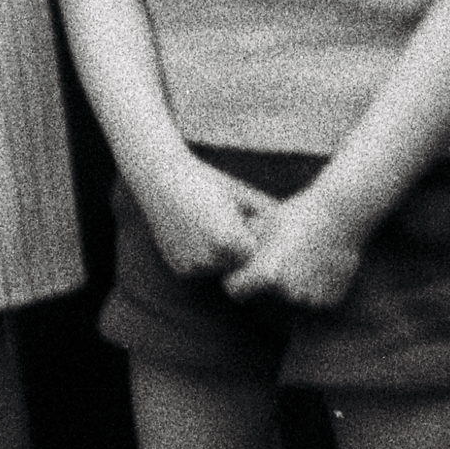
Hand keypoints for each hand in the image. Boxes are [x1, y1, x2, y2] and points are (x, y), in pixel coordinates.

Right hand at [135, 153, 272, 282]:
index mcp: (229, 240)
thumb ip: (265, 211)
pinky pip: (201, 270)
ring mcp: (193, 267)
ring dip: (221, 257)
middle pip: (239, 265)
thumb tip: (290, 221)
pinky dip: (202, 258)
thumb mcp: (239, 193)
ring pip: (219, 269)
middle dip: (238, 251)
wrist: (160, 178)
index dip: (254, 238)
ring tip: (213, 228)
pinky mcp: (180, 270)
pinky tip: (196, 234)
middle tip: (230, 226)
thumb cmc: (205, 180)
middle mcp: (211, 259)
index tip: (251, 224)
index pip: (256, 254)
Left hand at [223, 184, 367, 312]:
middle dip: (266, 286)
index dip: (235, 280)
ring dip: (291, 290)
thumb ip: (242, 243)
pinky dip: (314, 290)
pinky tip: (318, 267)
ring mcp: (311, 300)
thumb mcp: (264, 223)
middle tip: (279, 261)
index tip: (240, 272)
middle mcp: (287, 293)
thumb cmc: (299, 214)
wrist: (341, 214)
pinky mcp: (330, 302)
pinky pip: (313, 301)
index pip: (235, 290)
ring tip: (301, 262)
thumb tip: (222, 250)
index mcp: (267, 274)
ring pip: (290, 302)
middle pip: (264, 298)